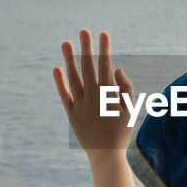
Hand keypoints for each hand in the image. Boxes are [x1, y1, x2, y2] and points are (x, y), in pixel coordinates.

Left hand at [52, 29, 134, 152]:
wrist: (106, 155)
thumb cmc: (122, 132)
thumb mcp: (130, 110)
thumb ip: (126, 88)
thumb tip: (117, 68)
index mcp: (108, 94)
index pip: (106, 66)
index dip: (104, 49)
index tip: (103, 34)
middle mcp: (93, 96)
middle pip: (88, 67)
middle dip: (86, 47)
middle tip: (83, 30)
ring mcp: (80, 104)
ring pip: (73, 77)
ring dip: (69, 59)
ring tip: (65, 43)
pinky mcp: (71, 113)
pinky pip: (64, 95)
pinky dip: (59, 82)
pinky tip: (56, 68)